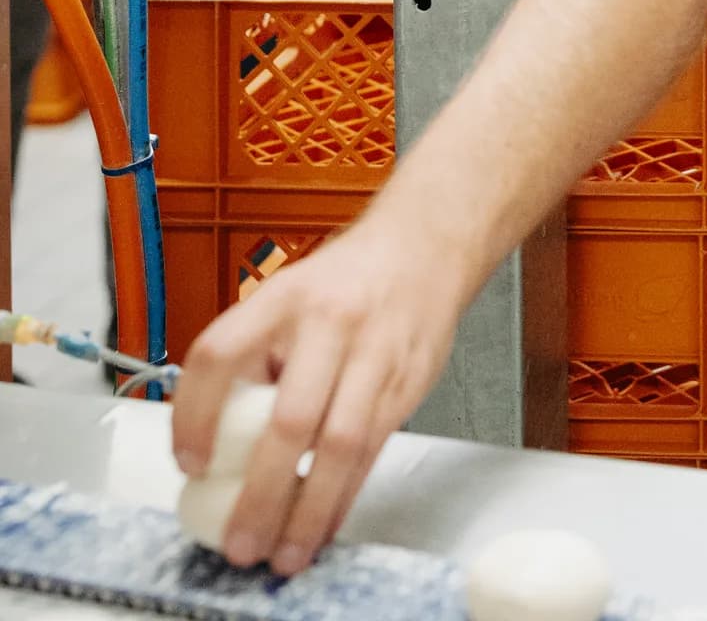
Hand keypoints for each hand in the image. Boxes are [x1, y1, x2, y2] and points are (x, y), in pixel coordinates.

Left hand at [172, 217, 461, 576]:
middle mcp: (329, 322)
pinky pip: (373, 452)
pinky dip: (344, 496)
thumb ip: (257, 354)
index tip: (190, 463)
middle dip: (261, 493)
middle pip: (289, 419)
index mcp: (284, 296)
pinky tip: (324, 523)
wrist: (424, 246)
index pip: (220, 353)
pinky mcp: (407, 381)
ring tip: (284, 552)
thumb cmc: (346, 279)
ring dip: (308, 510)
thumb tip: (216, 439)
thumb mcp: (289, 294)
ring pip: (339, 446)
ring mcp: (374, 353)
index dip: (194, 414)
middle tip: (239, 540)